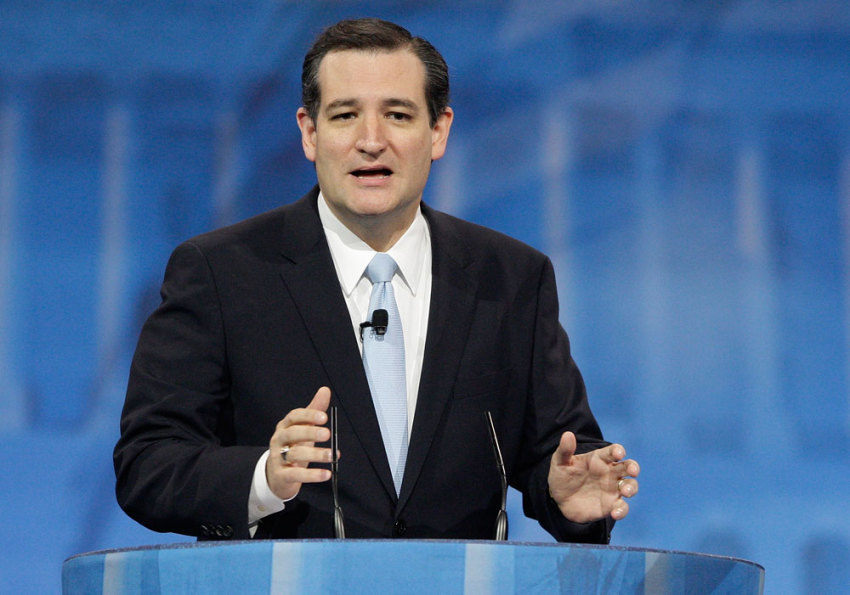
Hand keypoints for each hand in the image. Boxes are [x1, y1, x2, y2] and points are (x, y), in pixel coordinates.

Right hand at [266, 386, 334, 500]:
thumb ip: (314, 410)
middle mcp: (279, 440)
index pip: (294, 417)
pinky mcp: (281, 475)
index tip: (324, 417)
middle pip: (292, 434)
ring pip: (294, 454)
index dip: (308, 415)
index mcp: (285, 426)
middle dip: (310, 433)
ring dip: (315, 454)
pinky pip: (295, 474)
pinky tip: (326, 474)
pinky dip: (311, 475)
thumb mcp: (304, 428)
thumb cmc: (293, 447)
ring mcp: (278, 458)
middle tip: (327, 434)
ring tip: (332, 455)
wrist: (277, 476)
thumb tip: (325, 390)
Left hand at [547, 431, 639, 523]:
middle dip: (633, 467)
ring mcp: (612, 489)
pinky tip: (614, 513)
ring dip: (631, 488)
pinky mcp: (611, 506)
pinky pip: (622, 507)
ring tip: (625, 492)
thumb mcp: (560, 463)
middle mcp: (610, 473)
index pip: (613, 451)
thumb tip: (567, 434)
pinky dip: (622, 510)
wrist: (559, 501)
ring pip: (630, 486)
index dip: (618, 451)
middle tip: (632, 471)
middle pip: (628, 467)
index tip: (618, 453)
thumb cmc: (563, 477)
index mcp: (599, 459)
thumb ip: (565, 450)